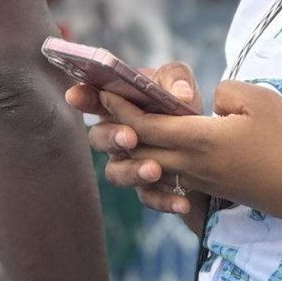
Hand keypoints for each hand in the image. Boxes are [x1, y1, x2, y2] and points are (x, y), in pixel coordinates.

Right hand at [65, 62, 206, 223]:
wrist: (206, 141)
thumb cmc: (181, 103)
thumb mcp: (180, 82)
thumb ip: (176, 78)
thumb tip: (179, 94)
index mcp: (119, 103)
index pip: (93, 98)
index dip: (82, 97)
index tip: (75, 95)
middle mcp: (116, 135)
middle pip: (99, 137)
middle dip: (111, 137)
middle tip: (130, 137)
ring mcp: (128, 163)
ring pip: (116, 173)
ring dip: (133, 172)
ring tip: (154, 169)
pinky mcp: (148, 187)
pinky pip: (148, 197)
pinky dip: (164, 200)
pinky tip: (181, 202)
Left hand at [94, 79, 281, 225]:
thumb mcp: (262, 100)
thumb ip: (227, 91)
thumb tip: (210, 100)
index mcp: (200, 139)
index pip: (146, 124)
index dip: (121, 106)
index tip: (103, 89)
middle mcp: (192, 164)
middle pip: (140, 146)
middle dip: (115, 125)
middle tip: (97, 105)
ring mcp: (200, 180)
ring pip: (151, 164)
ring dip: (132, 146)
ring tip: (121, 126)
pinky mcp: (211, 189)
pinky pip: (170, 176)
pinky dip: (153, 161)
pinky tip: (156, 151)